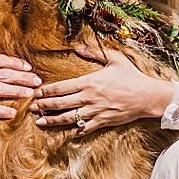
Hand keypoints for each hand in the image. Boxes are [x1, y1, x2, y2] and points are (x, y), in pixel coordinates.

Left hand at [33, 43, 172, 133]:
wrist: (147, 96)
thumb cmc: (131, 76)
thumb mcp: (114, 59)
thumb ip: (94, 52)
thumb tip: (78, 46)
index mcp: (89, 82)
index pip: (61, 88)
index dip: (46, 91)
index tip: (36, 92)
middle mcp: (89, 99)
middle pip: (60, 104)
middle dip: (43, 106)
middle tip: (31, 107)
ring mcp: (95, 112)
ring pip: (68, 118)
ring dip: (52, 120)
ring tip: (40, 122)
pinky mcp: (102, 122)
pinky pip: (84, 129)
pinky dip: (73, 131)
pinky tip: (64, 132)